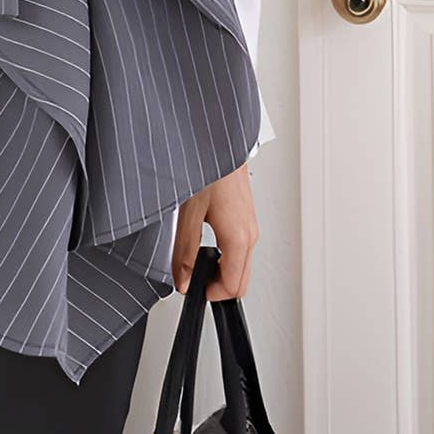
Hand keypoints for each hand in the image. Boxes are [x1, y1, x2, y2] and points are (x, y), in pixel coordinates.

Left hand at [171, 161, 258, 299]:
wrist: (220, 138)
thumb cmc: (208, 167)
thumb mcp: (189, 213)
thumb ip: (185, 251)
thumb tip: (183, 280)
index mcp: (239, 238)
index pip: (233, 287)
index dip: (209, 295)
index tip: (190, 288)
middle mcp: (250, 233)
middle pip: (241, 280)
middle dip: (216, 286)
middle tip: (191, 278)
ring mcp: (250, 224)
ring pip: (242, 263)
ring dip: (220, 269)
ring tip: (194, 258)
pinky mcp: (246, 214)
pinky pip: (240, 246)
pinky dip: (225, 254)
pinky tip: (205, 241)